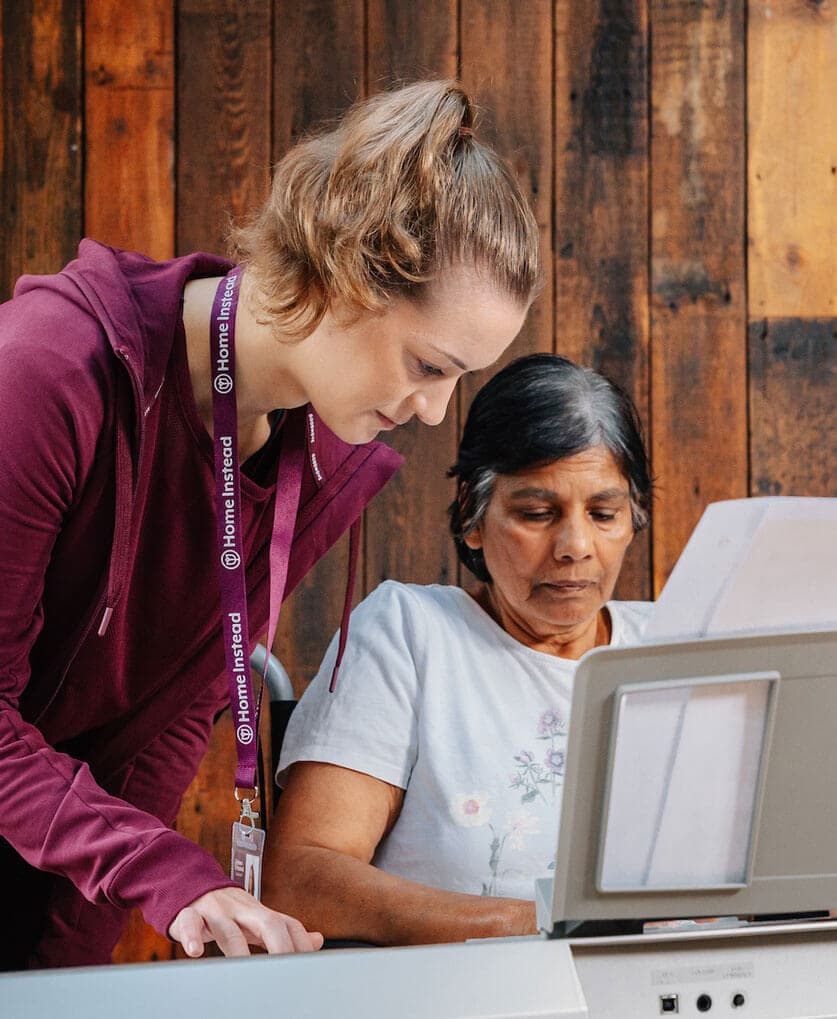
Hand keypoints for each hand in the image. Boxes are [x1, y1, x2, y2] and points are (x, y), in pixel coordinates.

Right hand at [169, 887, 323, 957]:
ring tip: (244, 971)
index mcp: (259, 912)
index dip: (300, 945)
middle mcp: (241, 909)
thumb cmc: (226, 910)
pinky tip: (195, 952)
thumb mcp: (256, 918)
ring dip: (237, 950)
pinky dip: (192, 937)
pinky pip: (190, 923)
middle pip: (267, 922)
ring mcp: (216, 910)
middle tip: (283, 972)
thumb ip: (284, 931)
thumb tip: (317, 940)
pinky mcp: (189, 914)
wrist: (189, 884)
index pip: (287, 925)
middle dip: (279, 947)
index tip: (306, 968)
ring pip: (229, 929)